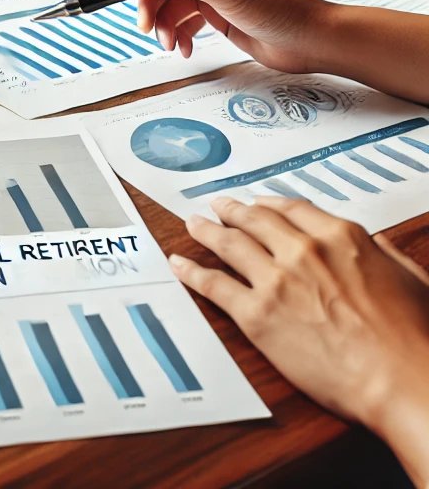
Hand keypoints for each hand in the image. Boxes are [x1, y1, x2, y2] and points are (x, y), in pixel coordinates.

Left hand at [171, 197, 428, 483]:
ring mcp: (276, 280)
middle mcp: (303, 249)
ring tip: (193, 224)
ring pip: (229, 244)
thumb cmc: (414, 339)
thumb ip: (383, 253)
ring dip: (206, 231)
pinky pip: (214, 285)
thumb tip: (374, 243)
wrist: (402, 382)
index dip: (269, 204)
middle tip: (217, 206)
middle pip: (255, 219)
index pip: (292, 209)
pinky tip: (179, 264)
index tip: (258, 203)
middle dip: (232, 210)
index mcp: (340, 236)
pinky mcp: (257, 314)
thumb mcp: (408, 278)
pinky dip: (192, 271)